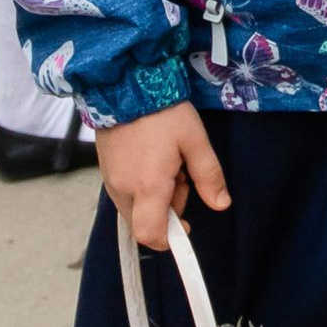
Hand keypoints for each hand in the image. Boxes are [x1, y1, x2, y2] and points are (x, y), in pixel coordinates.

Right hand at [95, 103, 229, 250]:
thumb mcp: (195, 141)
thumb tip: (221, 205)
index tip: (186, 226)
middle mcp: (124, 190)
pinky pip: (125, 193)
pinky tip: (152, 161)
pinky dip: (141, 188)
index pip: (151, 234)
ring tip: (168, 163)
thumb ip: (208, 176)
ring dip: (154, 198)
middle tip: (181, 176)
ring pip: (134, 208)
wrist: (125, 87)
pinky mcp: (105, 172)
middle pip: (144, 223)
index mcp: (148, 186)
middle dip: (167, 210)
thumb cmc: (163, 113)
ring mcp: (110, 182)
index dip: (169, 239)